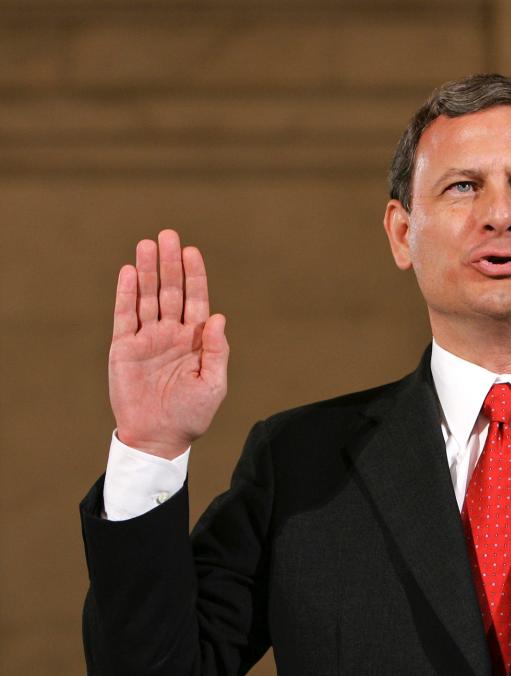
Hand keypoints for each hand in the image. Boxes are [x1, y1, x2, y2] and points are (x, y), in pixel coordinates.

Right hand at [109, 229, 228, 458]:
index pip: (196, 300)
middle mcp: (171, 334)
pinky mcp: (124, 349)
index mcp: (196, 340)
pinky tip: (127, 272)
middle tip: (168, 235)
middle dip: (169, 264)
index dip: (194, 276)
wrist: (158, 438)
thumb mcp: (213, 384)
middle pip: (170, 291)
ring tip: (147, 244)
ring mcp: (147, 339)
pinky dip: (125, 294)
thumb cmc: (192, 414)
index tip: (192, 251)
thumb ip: (217, 350)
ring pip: (146, 297)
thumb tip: (218, 317)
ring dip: (146, 271)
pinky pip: (124, 316)